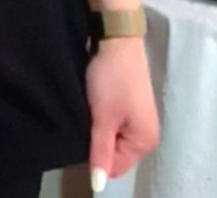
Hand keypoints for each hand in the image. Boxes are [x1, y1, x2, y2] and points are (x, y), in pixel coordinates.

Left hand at [85, 37, 160, 191]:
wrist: (117, 41)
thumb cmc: (111, 80)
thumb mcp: (103, 117)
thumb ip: (101, 151)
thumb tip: (98, 185)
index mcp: (144, 142)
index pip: (115, 167)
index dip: (95, 157)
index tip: (80, 137)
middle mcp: (145, 134)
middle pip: (114, 153)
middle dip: (96, 143)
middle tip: (80, 124)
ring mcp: (137, 118)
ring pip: (111, 136)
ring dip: (96, 129)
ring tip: (82, 115)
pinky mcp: (127, 104)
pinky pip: (112, 122)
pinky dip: (99, 118)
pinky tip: (88, 107)